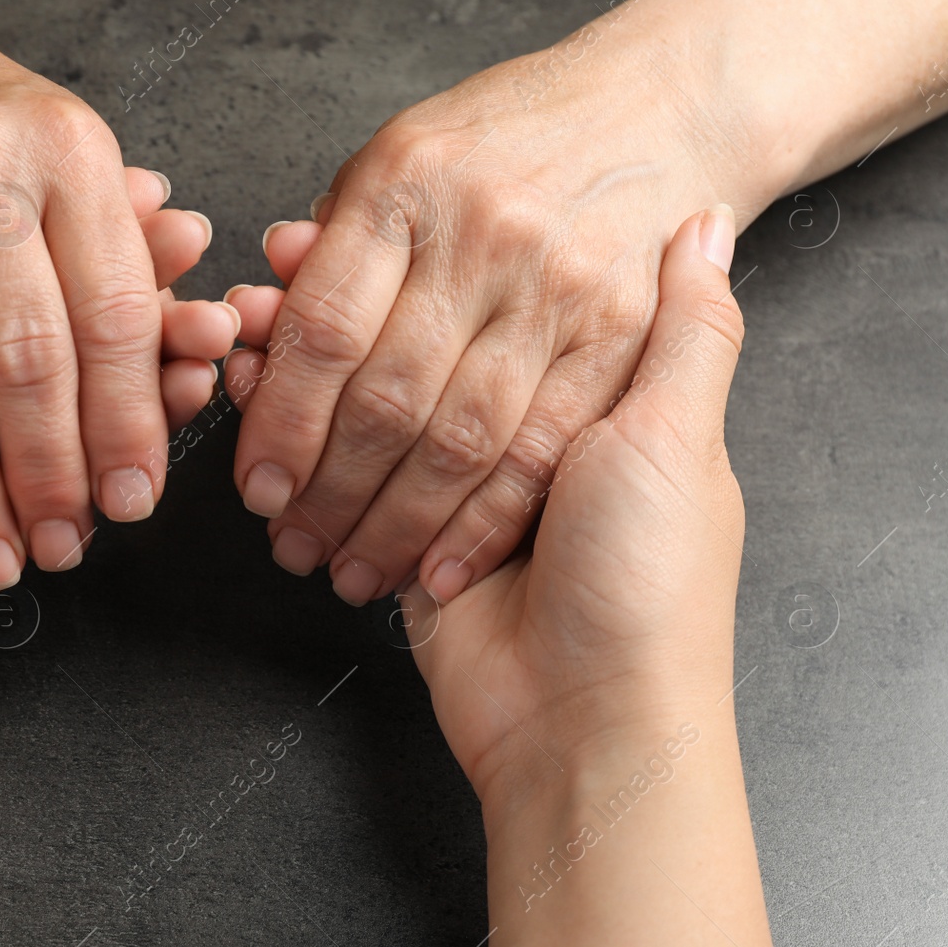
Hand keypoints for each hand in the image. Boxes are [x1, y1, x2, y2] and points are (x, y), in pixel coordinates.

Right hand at [0, 0, 234, 589]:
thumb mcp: (60, 151)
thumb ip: (125, 245)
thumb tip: (202, 327)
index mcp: (66, 146)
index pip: (116, 312)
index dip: (132, 420)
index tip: (138, 497)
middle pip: (32, 356)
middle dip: (57, 470)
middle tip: (74, 540)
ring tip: (8, 550)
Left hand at [0, 156, 233, 776]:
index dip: (50, 218)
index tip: (127, 185)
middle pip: (45, 303)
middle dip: (123, 278)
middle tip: (192, 239)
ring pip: (83, 366)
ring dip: (153, 339)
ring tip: (216, 315)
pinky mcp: (26, 498)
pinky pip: (99, 437)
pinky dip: (152, 408)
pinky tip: (199, 376)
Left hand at [227, 9, 765, 604]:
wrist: (661, 103)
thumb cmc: (506, 136)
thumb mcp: (399, 156)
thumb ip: (330, 248)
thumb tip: (257, 324)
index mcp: (406, 185)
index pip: (325, 328)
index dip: (283, 423)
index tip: (256, 487)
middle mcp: (483, 236)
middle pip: (388, 396)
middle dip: (329, 493)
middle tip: (294, 546)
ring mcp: (560, 288)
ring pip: (462, 438)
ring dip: (398, 525)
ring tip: (352, 572)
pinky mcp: (623, 336)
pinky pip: (542, 450)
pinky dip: (485, 524)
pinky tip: (438, 569)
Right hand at [231, 204, 743, 774]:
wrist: (591, 725)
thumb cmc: (651, 579)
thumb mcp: (678, 438)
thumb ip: (689, 333)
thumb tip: (707, 224)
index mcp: (580, 391)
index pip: (480, 301)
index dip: (420, 261)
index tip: (363, 221)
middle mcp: (510, 426)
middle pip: (404, 346)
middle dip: (338, 313)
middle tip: (268, 271)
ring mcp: (447, 483)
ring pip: (360, 400)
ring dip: (298, 366)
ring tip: (240, 326)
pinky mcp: (396, 537)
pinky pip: (334, 471)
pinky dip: (287, 430)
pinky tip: (245, 386)